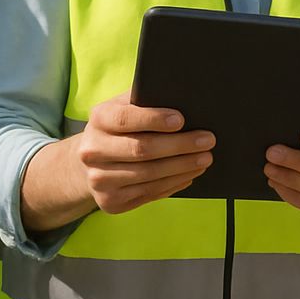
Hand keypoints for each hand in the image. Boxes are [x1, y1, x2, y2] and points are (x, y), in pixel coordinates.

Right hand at [77, 91, 214, 214]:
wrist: (92, 161)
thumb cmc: (121, 126)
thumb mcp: (126, 105)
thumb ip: (147, 99)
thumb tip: (184, 96)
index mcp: (98, 119)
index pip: (125, 119)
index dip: (154, 119)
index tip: (181, 119)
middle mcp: (93, 151)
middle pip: (142, 149)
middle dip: (180, 145)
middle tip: (207, 140)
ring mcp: (99, 179)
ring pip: (149, 175)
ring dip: (182, 167)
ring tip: (205, 158)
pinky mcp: (111, 201)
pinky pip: (148, 193)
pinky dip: (174, 183)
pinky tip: (190, 174)